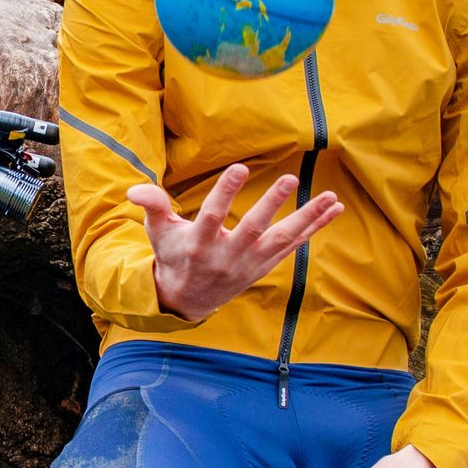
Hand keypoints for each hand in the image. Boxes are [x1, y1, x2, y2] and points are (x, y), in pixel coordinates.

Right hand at [132, 163, 342, 321]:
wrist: (187, 300)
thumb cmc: (173, 256)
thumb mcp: (158, 232)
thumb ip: (153, 206)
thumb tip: (134, 189)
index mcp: (199, 245)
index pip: (213, 216)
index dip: (225, 192)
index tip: (239, 167)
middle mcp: (227, 257)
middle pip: (253, 229)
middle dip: (271, 204)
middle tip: (290, 178)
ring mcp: (249, 264)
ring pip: (282, 240)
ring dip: (308, 218)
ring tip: (331, 197)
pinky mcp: (264, 267)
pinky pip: (293, 247)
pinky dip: (314, 228)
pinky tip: (334, 209)